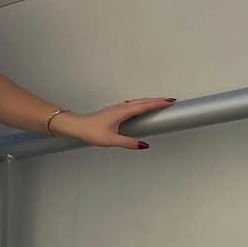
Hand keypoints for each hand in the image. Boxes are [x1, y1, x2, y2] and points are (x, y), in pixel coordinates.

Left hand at [54, 97, 175, 149]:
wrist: (76, 126)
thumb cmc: (91, 131)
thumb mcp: (111, 140)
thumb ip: (128, 143)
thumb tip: (144, 145)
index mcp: (122, 112)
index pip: (144, 106)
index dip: (157, 104)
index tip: (169, 102)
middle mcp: (121, 108)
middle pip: (142, 102)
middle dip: (157, 101)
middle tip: (170, 101)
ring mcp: (117, 108)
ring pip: (137, 102)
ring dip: (149, 101)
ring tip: (160, 103)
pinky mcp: (114, 111)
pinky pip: (132, 105)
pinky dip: (141, 104)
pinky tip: (142, 108)